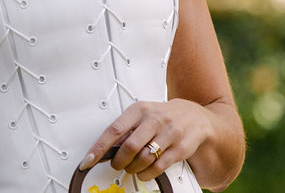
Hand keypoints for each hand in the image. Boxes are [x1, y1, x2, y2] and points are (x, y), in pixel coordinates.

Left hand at [79, 99, 211, 182]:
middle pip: (129, 146)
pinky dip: (146, 174)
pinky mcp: (180, 148)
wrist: (195, 116)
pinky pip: (158, 166)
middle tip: (116, 165)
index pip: (114, 129)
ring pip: (144, 158)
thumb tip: (105, 147)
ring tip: (131, 168)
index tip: (89, 159)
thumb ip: (126, 128)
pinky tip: (143, 173)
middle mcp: (154, 119)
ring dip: (133, 168)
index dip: (99, 147)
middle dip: (119, 161)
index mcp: (139, 109)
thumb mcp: (143, 114)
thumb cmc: (163, 116)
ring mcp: (169, 133)